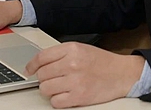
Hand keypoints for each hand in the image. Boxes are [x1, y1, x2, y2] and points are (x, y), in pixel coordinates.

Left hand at [25, 42, 144, 107]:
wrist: (121, 74)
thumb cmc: (101, 62)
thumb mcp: (80, 49)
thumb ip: (60, 54)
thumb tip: (39, 64)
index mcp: (71, 49)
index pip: (41, 57)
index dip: (31, 65)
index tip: (29, 70)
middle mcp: (72, 63)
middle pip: (42, 75)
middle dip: (44, 79)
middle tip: (52, 79)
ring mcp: (75, 81)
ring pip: (45, 89)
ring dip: (49, 90)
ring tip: (59, 87)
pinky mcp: (79, 97)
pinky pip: (56, 102)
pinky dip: (58, 101)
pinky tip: (65, 95)